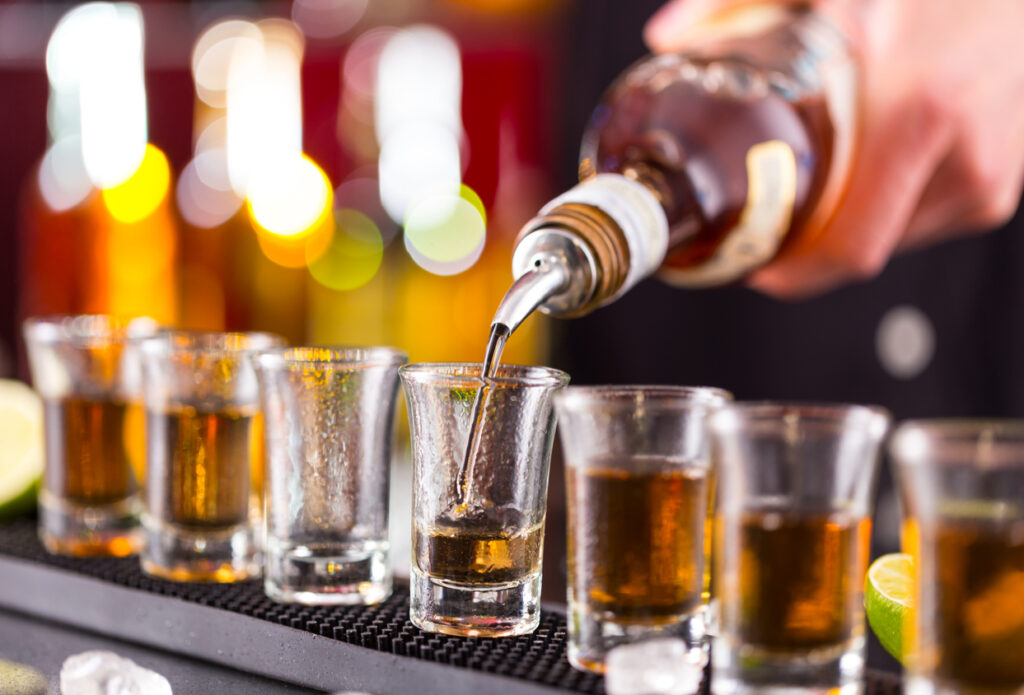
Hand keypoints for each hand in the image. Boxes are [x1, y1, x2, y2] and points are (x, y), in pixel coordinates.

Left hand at [646, 0, 1023, 297]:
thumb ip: (738, 5)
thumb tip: (667, 38)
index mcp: (921, 114)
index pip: (846, 248)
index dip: (788, 271)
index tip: (749, 261)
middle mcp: (965, 157)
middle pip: (858, 254)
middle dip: (802, 249)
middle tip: (761, 225)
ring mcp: (988, 176)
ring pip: (886, 243)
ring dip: (840, 226)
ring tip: (816, 181)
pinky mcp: (998, 185)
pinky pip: (916, 224)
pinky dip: (878, 208)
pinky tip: (862, 168)